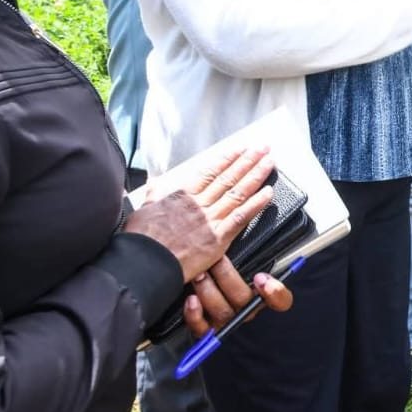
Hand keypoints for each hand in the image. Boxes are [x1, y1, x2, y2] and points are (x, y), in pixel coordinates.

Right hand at [125, 146, 275, 281]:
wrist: (145, 262)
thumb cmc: (142, 240)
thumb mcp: (143, 209)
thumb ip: (154, 194)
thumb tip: (153, 181)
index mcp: (182, 196)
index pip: (209, 172)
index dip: (227, 159)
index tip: (240, 149)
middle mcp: (199, 204)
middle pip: (228, 178)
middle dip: (247, 161)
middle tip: (262, 149)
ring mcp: (210, 220)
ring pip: (238, 193)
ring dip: (256, 176)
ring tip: (269, 163)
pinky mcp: (218, 238)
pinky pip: (241, 217)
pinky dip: (256, 204)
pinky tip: (268, 194)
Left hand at [180, 257, 293, 337]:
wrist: (188, 292)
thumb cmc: (215, 270)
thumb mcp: (235, 257)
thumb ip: (244, 249)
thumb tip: (252, 223)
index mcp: (260, 294)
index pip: (280, 299)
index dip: (275, 292)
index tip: (262, 277)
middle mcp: (245, 309)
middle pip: (245, 300)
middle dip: (229, 278)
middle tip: (217, 260)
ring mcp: (226, 320)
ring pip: (223, 311)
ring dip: (209, 290)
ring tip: (199, 274)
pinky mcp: (206, 330)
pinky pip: (203, 328)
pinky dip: (195, 313)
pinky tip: (191, 299)